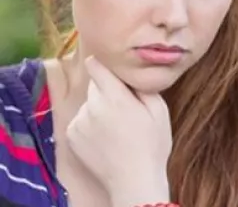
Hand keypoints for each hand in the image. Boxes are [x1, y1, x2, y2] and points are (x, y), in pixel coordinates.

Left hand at [66, 56, 172, 206]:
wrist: (134, 180)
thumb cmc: (152, 144)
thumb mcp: (160, 110)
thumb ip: (143, 87)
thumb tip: (132, 73)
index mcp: (116, 97)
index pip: (97, 67)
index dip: (101, 63)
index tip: (104, 63)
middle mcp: (93, 106)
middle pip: (95, 86)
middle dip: (107, 91)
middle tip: (124, 107)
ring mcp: (80, 121)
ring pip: (88, 103)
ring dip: (98, 108)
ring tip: (116, 126)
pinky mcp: (72, 136)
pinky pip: (81, 119)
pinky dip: (90, 124)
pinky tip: (105, 137)